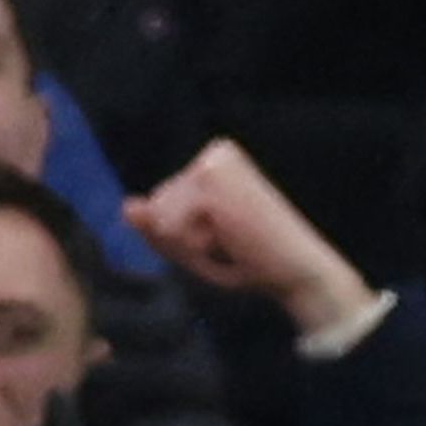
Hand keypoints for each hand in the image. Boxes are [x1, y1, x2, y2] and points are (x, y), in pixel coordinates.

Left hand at [128, 139, 376, 339]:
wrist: (298, 272)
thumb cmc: (254, 261)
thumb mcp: (194, 245)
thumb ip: (155, 227)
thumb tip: (127, 206)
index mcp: (216, 161)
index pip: (159, 203)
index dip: (186, 235)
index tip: (227, 237)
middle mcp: (215, 153)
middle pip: (155, 206)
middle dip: (184, 239)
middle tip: (230, 244)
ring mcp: (213, 163)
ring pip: (159, 216)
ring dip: (190, 243)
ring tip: (231, 242)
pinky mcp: (211, 180)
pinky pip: (168, 226)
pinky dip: (195, 245)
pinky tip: (231, 240)